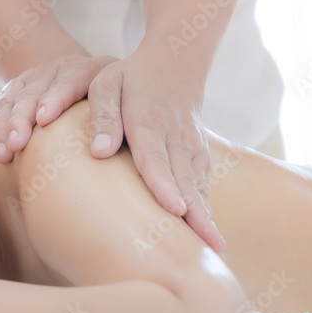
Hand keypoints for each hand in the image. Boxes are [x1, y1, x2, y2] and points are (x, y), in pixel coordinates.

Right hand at [0, 54, 118, 161]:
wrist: (92, 79)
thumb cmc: (115, 104)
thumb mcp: (124, 103)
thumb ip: (118, 119)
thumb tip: (106, 149)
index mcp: (87, 69)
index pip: (68, 80)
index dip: (55, 98)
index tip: (44, 119)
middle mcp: (55, 70)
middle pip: (33, 91)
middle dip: (21, 119)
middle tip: (16, 145)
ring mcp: (31, 79)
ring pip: (10, 99)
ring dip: (2, 127)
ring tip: (2, 154)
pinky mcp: (14, 91)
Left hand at [84, 51, 223, 251]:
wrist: (175, 63)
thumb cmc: (131, 78)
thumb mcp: (107, 84)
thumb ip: (103, 115)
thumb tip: (99, 150)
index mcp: (149, 123)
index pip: (156, 158)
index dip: (165, 185)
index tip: (175, 209)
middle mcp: (175, 138)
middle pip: (184, 180)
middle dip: (196, 214)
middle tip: (205, 247)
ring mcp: (191, 147)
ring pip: (199, 186)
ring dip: (206, 217)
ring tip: (213, 249)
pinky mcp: (199, 155)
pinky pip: (202, 185)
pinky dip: (207, 209)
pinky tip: (208, 235)